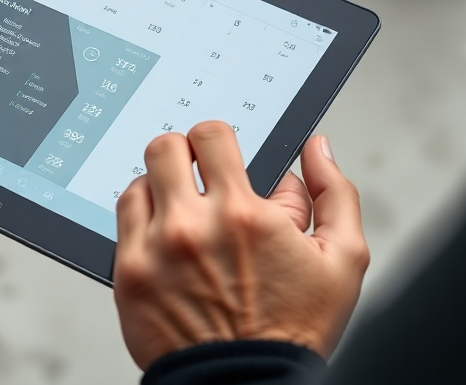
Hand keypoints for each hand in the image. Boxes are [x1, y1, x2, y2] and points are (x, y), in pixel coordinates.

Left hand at [114, 122, 368, 369]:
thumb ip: (334, 194)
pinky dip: (141, 216)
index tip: (219, 154)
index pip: (210, 134)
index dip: (215, 139)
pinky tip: (162, 233)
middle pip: (164, 147)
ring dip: (159, 188)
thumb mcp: (343, 262)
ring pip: (139, 180)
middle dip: (182, 154)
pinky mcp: (129, 271)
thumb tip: (316, 149)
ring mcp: (156, 248)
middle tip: (194, 174)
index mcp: (244, 215)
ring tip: (181, 212)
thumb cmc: (292, 331)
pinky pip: (122, 216)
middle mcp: (194, 226)